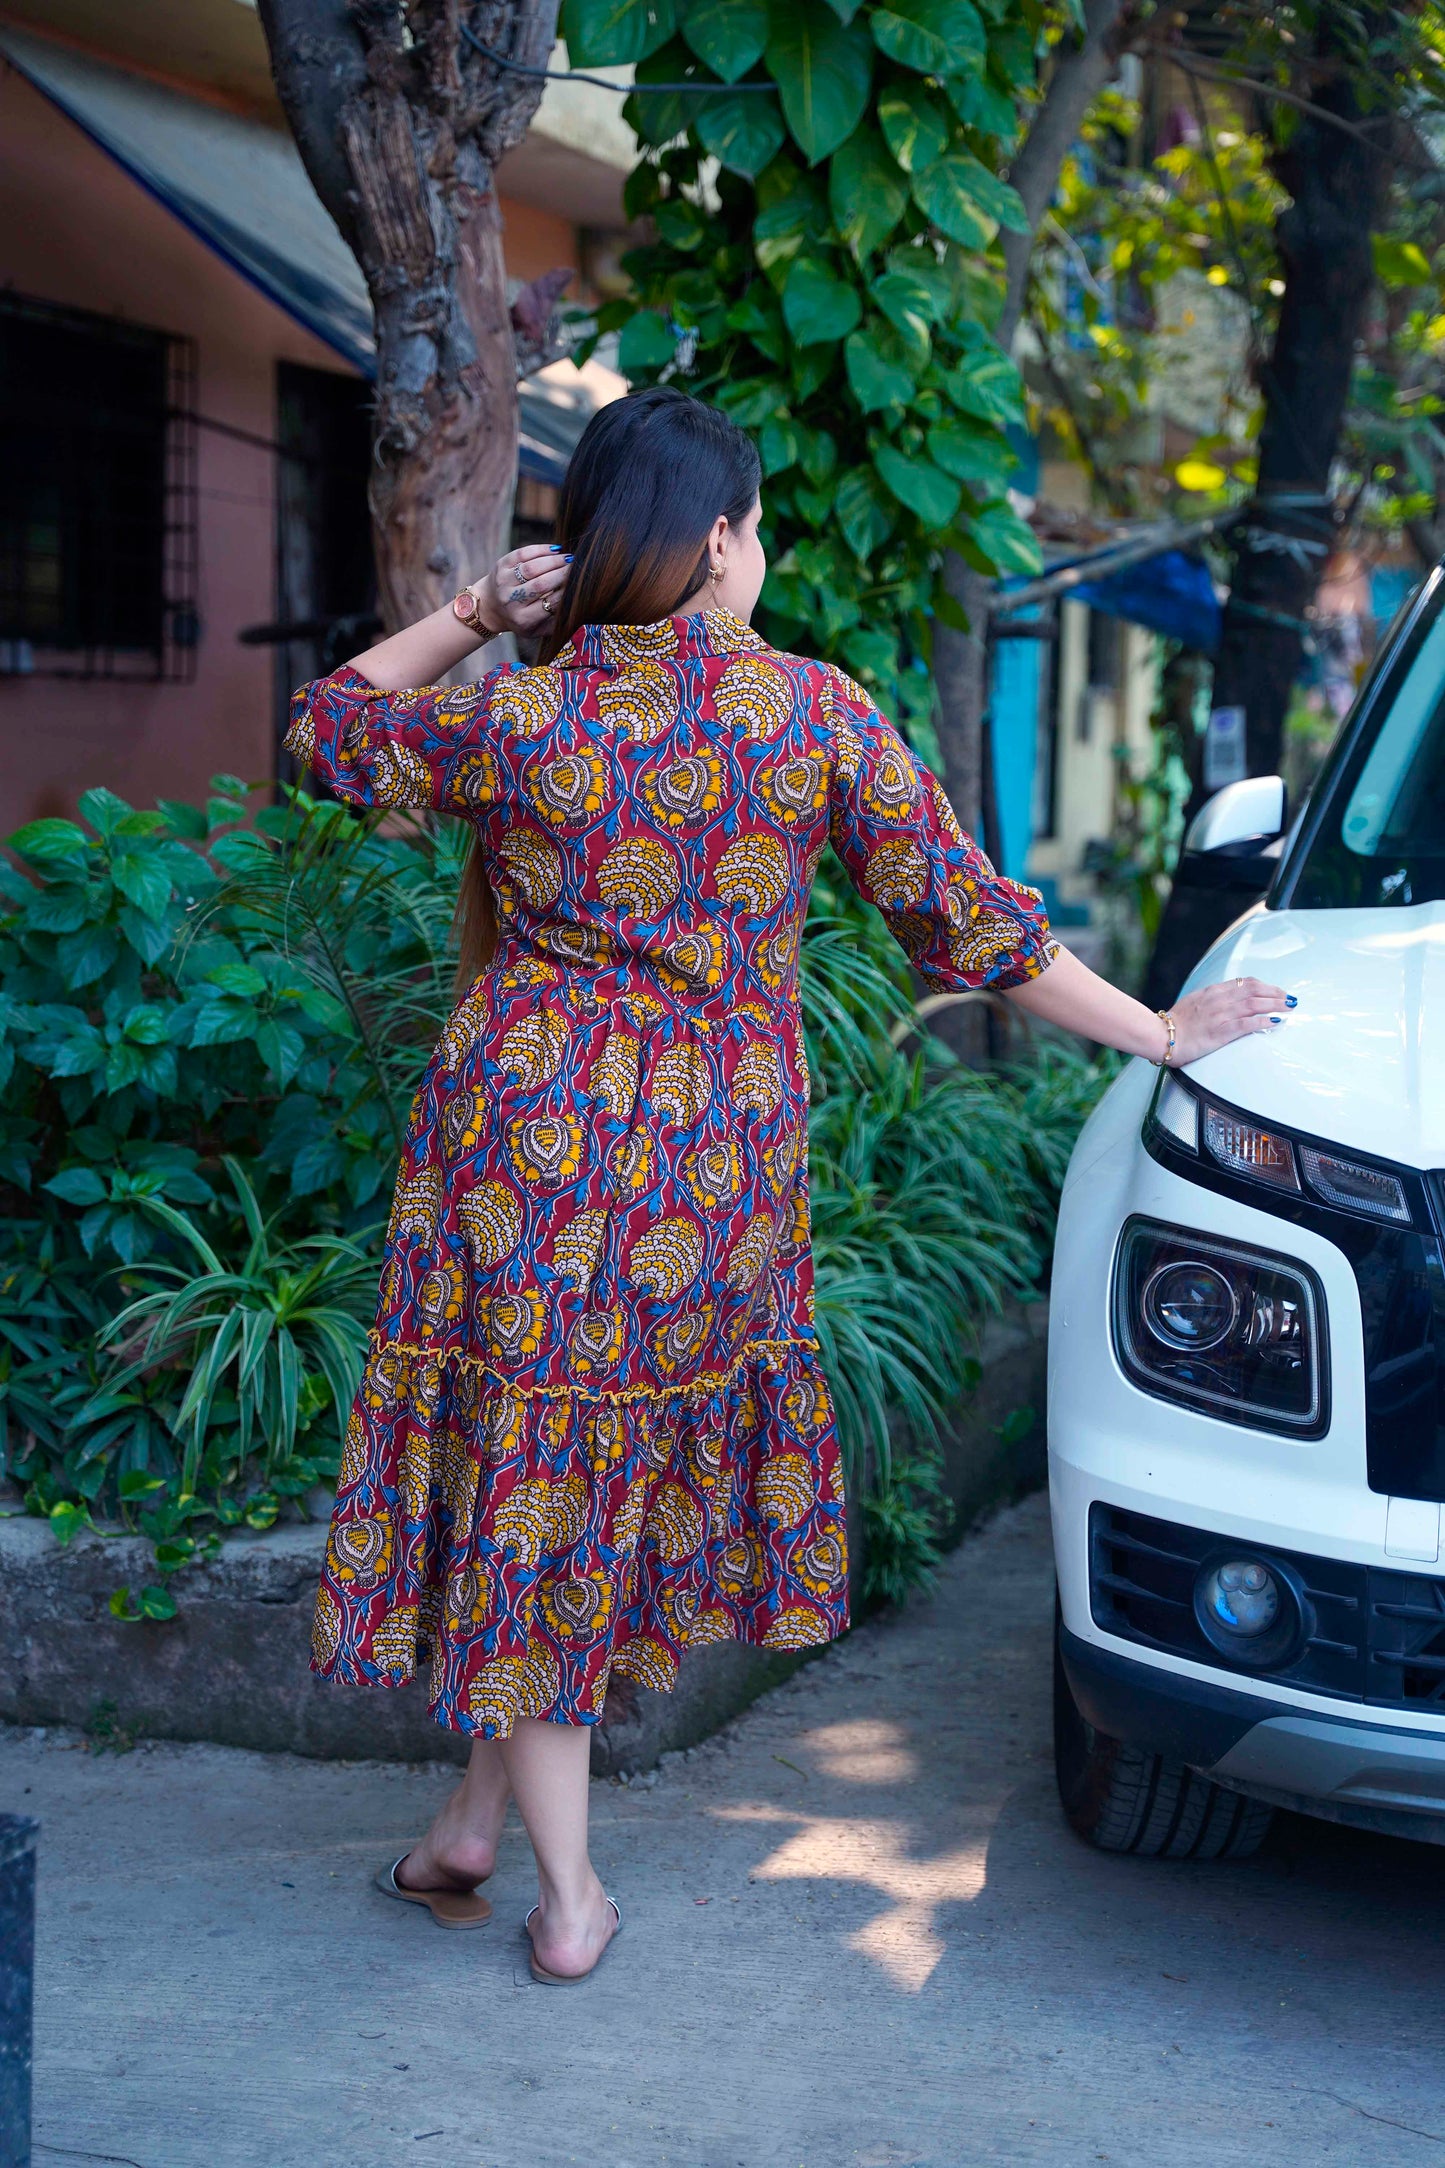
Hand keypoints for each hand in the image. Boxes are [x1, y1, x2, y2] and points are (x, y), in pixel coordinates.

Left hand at [469, 544, 570, 637]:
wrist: (490, 607)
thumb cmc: (521, 618)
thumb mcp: (537, 629)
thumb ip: (556, 622)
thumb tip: (577, 606)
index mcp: (523, 619)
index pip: (550, 604)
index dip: (566, 592)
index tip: (578, 585)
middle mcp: (511, 601)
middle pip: (541, 584)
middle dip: (562, 574)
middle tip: (577, 568)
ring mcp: (504, 582)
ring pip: (532, 567)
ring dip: (554, 561)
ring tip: (568, 559)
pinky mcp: (501, 565)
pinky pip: (523, 553)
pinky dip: (541, 550)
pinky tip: (555, 550)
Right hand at [1169, 976, 1290, 1065]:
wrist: (1161, 1036)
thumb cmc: (1176, 1024)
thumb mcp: (1195, 1002)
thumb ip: (1212, 999)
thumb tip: (1228, 1000)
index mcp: (1213, 991)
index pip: (1246, 983)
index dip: (1266, 986)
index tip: (1277, 991)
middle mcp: (1219, 1000)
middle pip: (1255, 991)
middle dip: (1277, 993)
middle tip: (1290, 998)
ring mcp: (1221, 1015)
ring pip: (1255, 1005)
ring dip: (1276, 1005)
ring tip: (1289, 1008)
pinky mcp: (1221, 1031)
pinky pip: (1248, 1024)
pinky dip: (1264, 1021)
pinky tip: (1275, 1022)